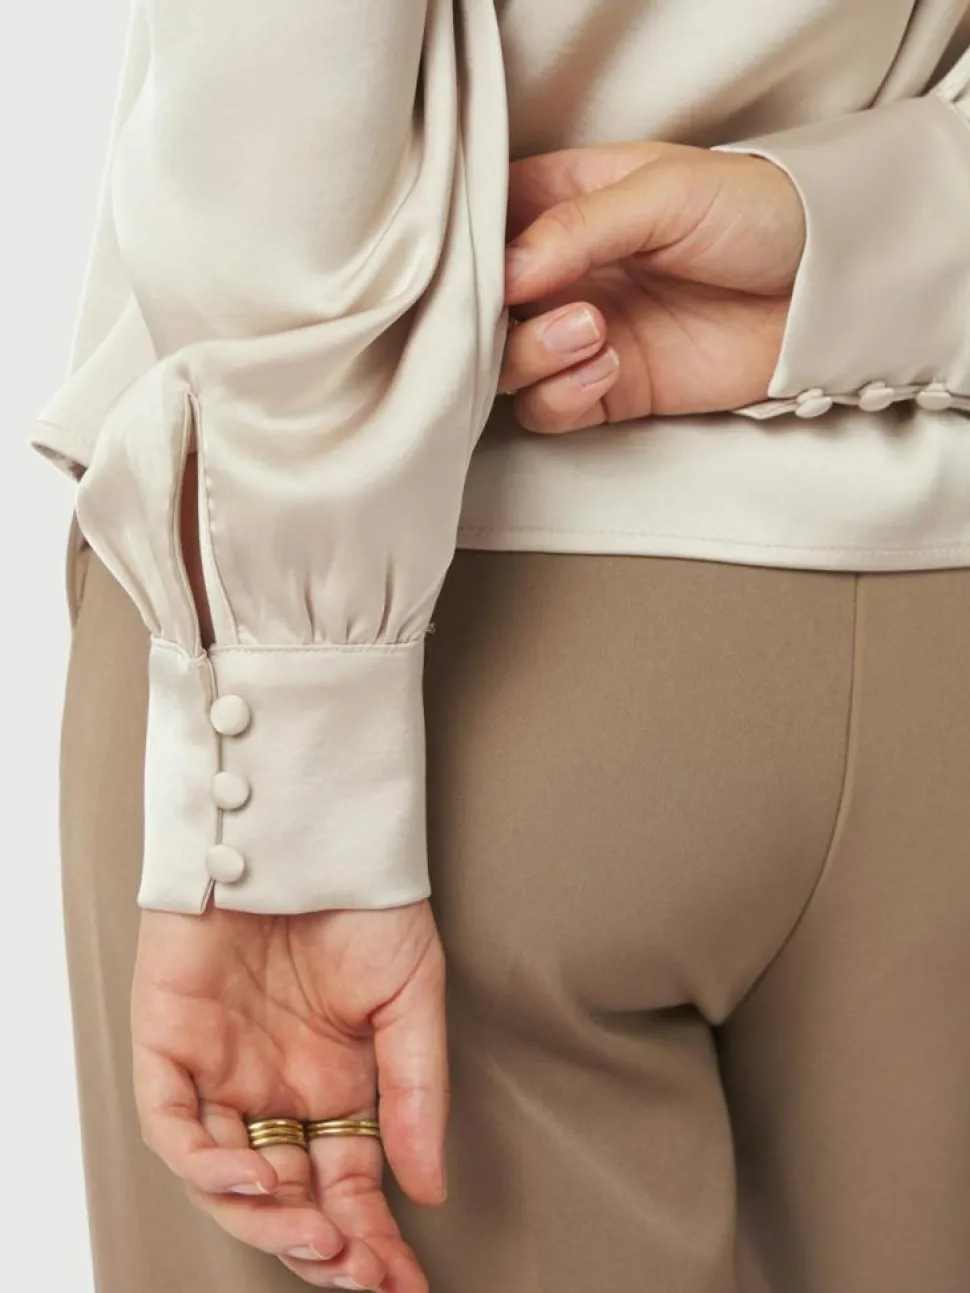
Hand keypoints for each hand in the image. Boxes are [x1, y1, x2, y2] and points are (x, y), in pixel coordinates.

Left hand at [132, 901, 445, 1290]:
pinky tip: (256, 1179)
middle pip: (288, 1197)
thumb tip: (429, 1185)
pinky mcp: (170, 1042)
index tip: (402, 1284)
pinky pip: (174, 1125)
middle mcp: (274, 1089)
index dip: (372, 1240)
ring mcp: (219, 1070)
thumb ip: (416, 1091)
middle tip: (361, 1274)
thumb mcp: (412, 996)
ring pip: (225, 1178)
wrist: (310, 827)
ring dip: (268, 1221)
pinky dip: (206, 1164)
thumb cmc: (364, 901)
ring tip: (318, 1238)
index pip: (348, 1185)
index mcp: (334, 1083)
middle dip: (323, 1246)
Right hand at [499, 141, 805, 430]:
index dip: (472, 250)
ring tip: (591, 331)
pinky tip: (605, 366)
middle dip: (494, 318)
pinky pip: (548, 410)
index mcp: (565, 202)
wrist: (825, 287)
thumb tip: (504, 272)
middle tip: (543, 305)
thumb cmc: (756, 212)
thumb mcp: (666, 192)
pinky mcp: (609, 389)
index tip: (485, 264)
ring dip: (532, 357)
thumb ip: (579, 228)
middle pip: (481, 310)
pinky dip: (561, 398)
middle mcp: (563, 273)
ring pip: (506, 366)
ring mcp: (581, 335)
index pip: (483, 225)